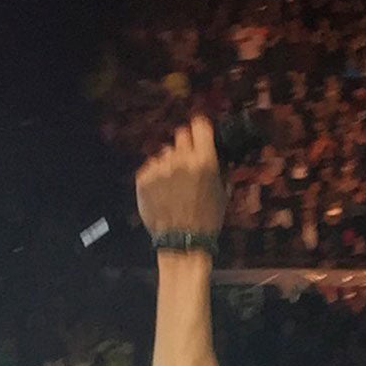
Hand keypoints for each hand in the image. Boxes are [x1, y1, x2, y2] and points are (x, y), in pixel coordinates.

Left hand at [136, 118, 226, 237]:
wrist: (182, 240)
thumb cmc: (207, 219)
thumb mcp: (221, 194)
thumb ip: (216, 169)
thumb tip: (212, 155)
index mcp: (204, 160)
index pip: (199, 125)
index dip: (199, 129)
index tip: (199, 134)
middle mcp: (181, 158)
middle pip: (180, 135)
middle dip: (184, 146)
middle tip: (186, 163)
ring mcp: (160, 167)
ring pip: (164, 153)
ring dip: (169, 163)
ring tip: (173, 185)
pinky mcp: (144, 177)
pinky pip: (150, 167)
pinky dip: (155, 177)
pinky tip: (162, 193)